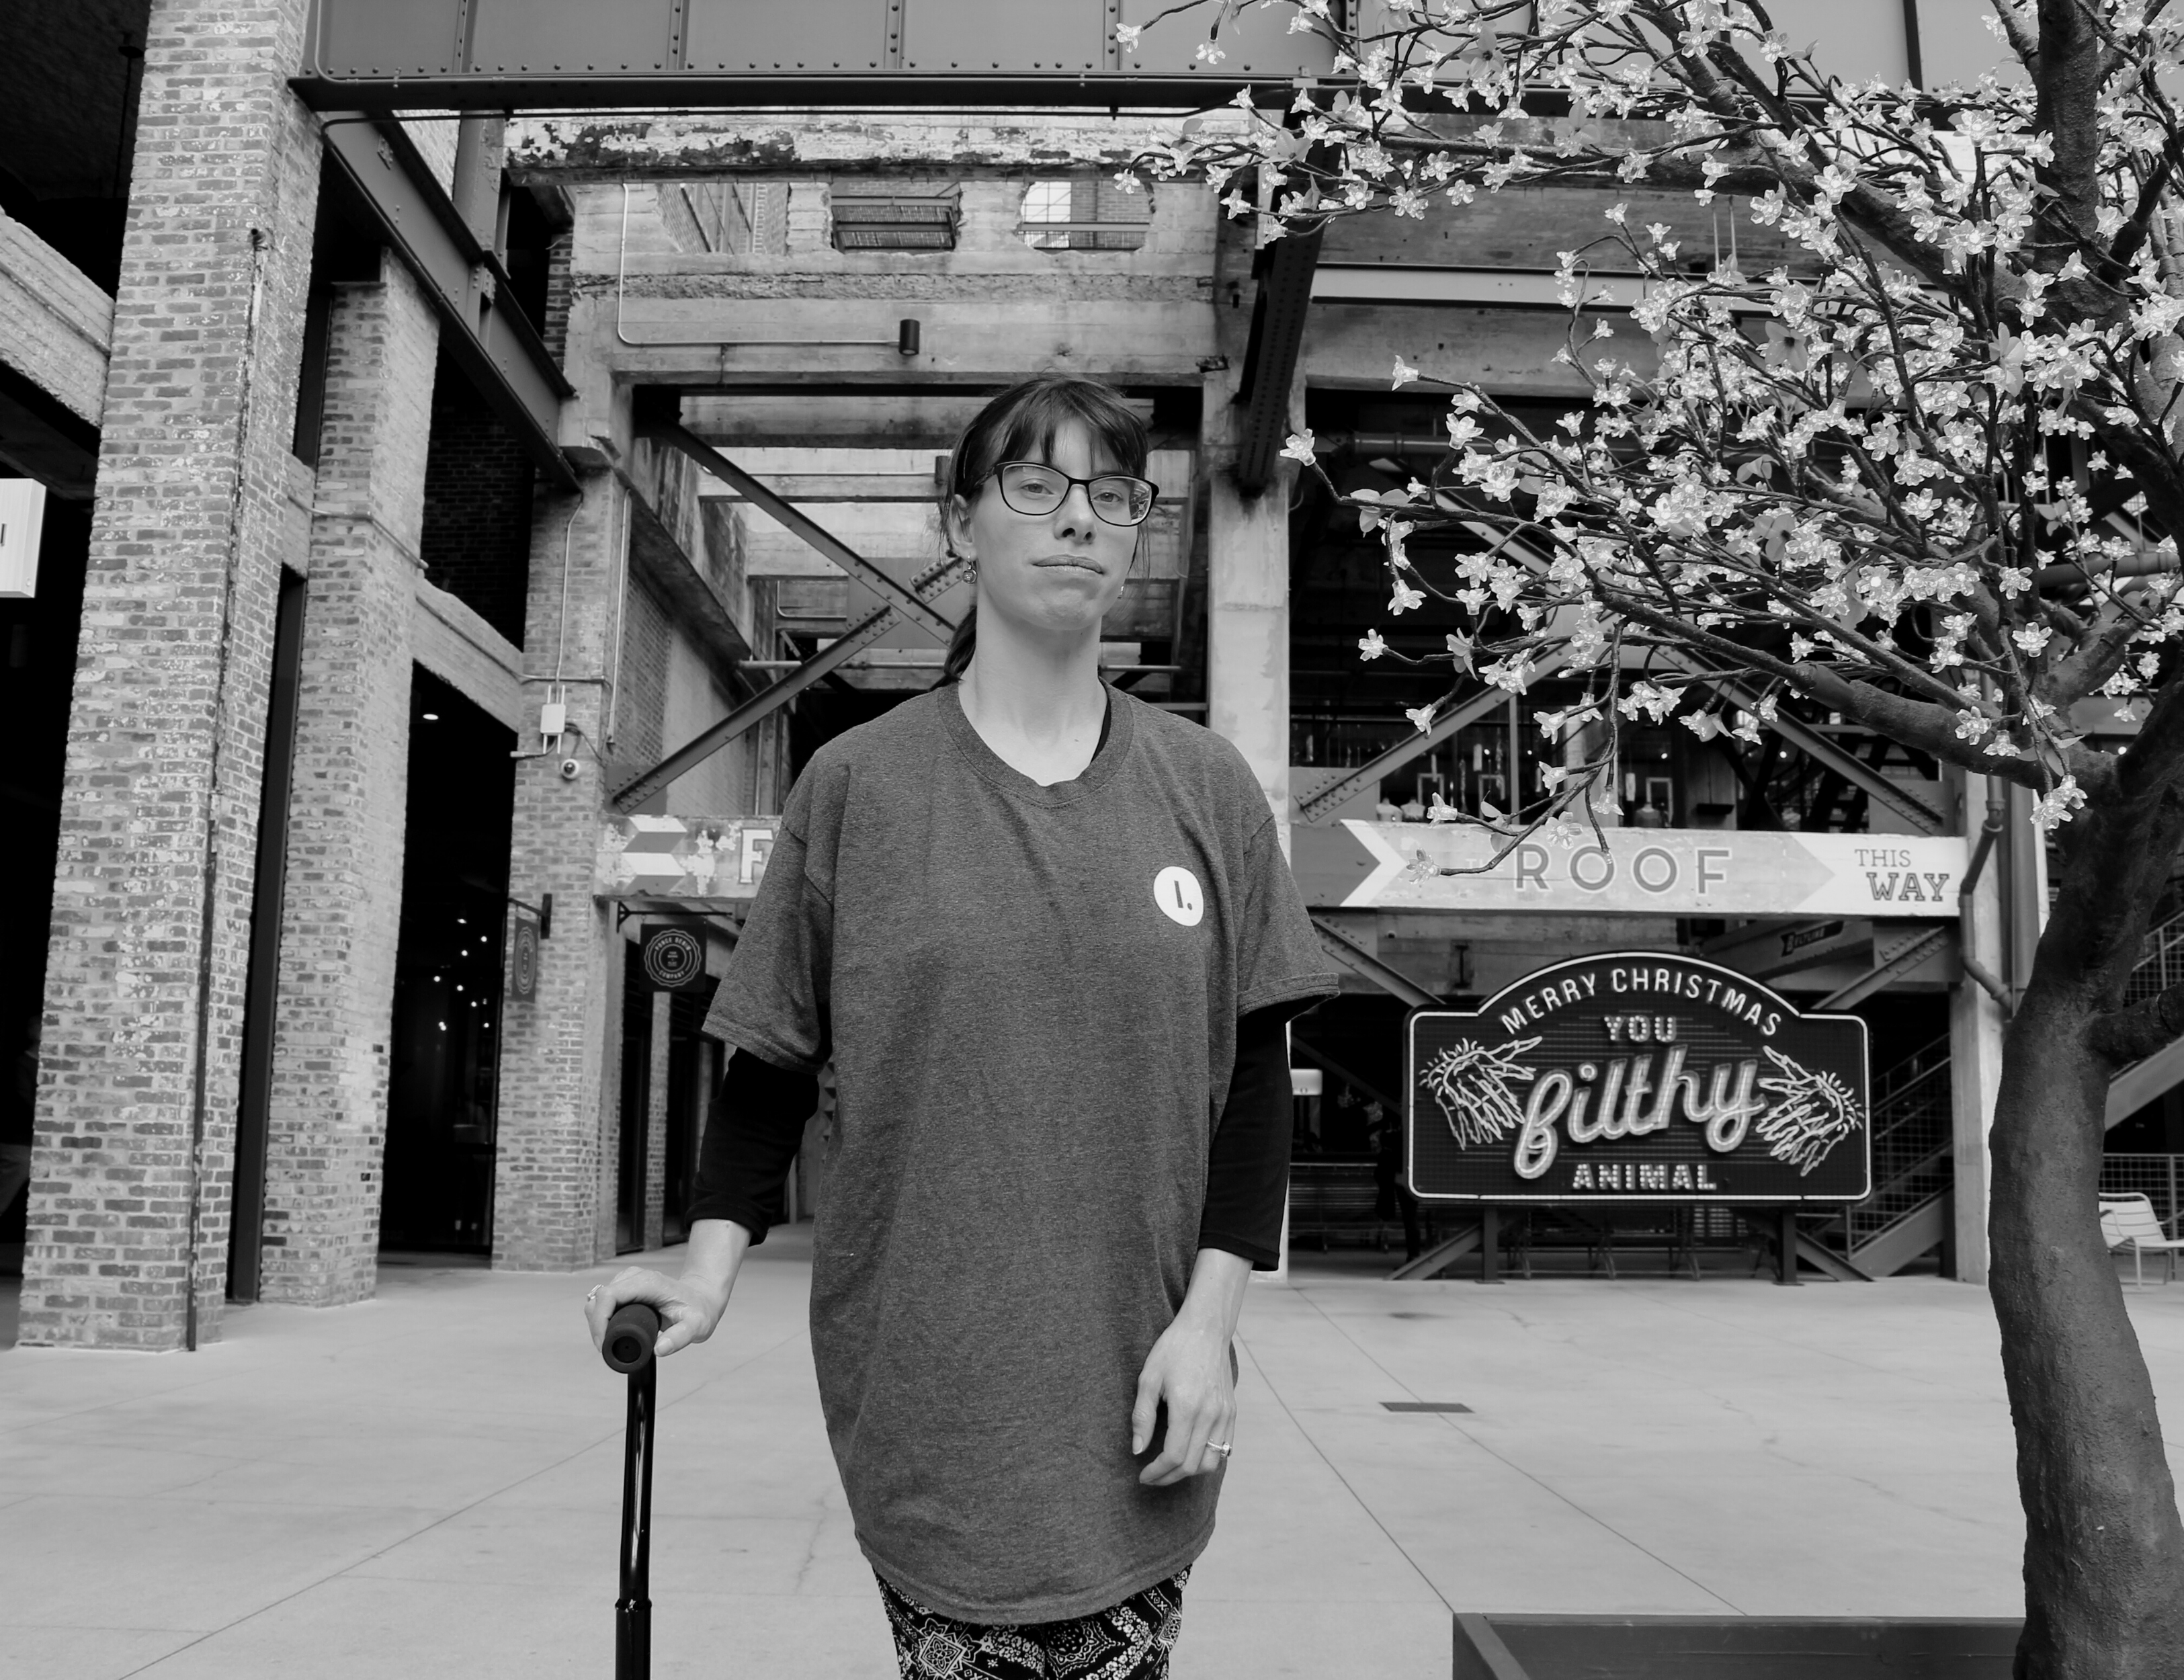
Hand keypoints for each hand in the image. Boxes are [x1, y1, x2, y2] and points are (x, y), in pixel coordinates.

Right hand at [583, 1266, 726, 1359]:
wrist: (701, 1299)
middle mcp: (634, 1277)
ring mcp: (628, 1281)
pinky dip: (601, 1319)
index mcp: (648, 1283)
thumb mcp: (696, 1327)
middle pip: (599, 1298)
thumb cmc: (699, 1310)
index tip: (603, 1344)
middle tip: (606, 1349)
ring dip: (597, 1323)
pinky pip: (603, 1303)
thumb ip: (680, 1338)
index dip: (600, 1320)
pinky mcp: (625, 1288)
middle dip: (597, 1326)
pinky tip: (611, 1334)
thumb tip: (658, 1349)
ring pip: (598, 1300)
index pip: (609, 1295)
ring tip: (609, 1343)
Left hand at [1131, 1248, 1251, 1485]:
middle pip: (1192, 1465)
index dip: (1157, 1472)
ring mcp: (1225, 1414)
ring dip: (1189, 1472)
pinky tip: (1190, 1453)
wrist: (1206, 1329)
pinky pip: (1224, 1448)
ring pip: (1211, 1462)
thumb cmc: (1174, 1349)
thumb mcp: (1149, 1378)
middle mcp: (1210, 1415)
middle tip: (1152, 1477)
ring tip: (1170, 1468)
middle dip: (1169, 1477)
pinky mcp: (1232, 1411)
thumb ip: (1142, 1416)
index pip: (1174, 1456)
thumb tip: (1138, 1450)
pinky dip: (1207, 1459)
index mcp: (1187, 1407)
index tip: (1143, 1475)